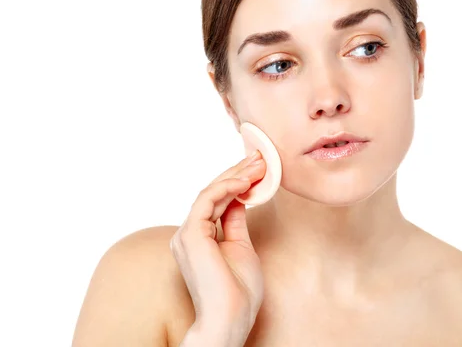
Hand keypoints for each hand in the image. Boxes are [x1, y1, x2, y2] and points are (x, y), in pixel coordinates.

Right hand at [170, 150, 266, 336]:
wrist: (231, 317)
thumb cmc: (238, 291)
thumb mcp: (241, 247)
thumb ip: (235, 222)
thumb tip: (240, 200)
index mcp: (199, 238)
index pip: (217, 200)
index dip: (237, 181)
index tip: (258, 168)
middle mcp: (189, 233)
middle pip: (213, 193)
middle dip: (238, 173)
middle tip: (259, 158)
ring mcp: (187, 234)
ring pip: (210, 192)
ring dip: (235, 175)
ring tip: (257, 164)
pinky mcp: (190, 234)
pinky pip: (207, 201)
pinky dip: (226, 187)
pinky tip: (245, 181)